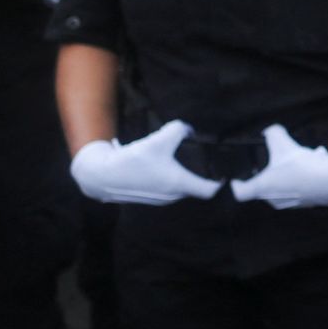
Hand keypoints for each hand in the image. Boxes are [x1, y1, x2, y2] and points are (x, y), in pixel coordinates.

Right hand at [69, 120, 222, 205]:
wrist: (99, 175)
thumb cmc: (131, 160)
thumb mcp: (157, 140)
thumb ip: (179, 130)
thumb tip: (189, 129)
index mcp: (179, 184)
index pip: (211, 190)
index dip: (222, 181)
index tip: (227, 170)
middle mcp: (173, 196)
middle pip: (197, 186)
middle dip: (203, 173)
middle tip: (206, 157)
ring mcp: (161, 198)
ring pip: (182, 186)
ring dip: (185, 174)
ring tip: (184, 158)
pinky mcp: (150, 196)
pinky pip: (169, 187)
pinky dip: (171, 177)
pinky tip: (165, 164)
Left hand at [229, 124, 327, 209]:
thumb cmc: (302, 165)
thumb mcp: (283, 143)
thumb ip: (272, 133)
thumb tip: (269, 131)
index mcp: (262, 188)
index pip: (240, 192)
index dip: (236, 184)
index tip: (237, 178)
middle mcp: (273, 200)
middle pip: (264, 186)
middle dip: (270, 172)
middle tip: (279, 159)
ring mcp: (290, 203)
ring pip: (284, 185)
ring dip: (290, 172)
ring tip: (303, 157)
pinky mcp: (306, 203)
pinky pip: (300, 187)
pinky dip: (305, 176)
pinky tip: (315, 163)